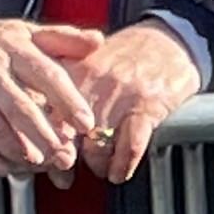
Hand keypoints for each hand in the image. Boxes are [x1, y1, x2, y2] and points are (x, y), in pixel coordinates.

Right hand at [0, 14, 94, 178]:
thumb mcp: (23, 32)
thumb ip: (61, 39)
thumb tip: (96, 41)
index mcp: (12, 46)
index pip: (46, 74)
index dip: (68, 101)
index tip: (86, 124)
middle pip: (20, 107)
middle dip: (46, 137)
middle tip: (66, 157)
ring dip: (18, 150)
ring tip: (38, 163)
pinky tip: (4, 166)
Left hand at [49, 18, 203, 183]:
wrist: (172, 40)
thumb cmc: (130, 54)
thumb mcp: (88, 59)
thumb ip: (64, 86)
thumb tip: (43, 119)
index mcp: (73, 70)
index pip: (45, 112)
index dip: (42, 140)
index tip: (41, 156)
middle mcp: (92, 84)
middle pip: (67, 133)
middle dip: (65, 159)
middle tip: (66, 171)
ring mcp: (120, 96)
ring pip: (96, 144)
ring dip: (97, 164)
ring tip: (100, 170)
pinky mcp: (147, 106)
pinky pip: (130, 145)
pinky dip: (123, 165)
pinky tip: (119, 173)